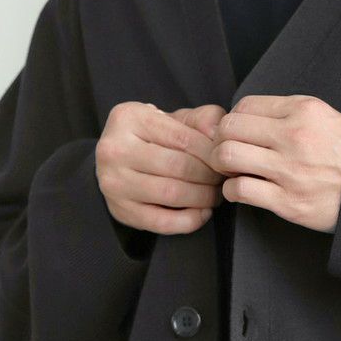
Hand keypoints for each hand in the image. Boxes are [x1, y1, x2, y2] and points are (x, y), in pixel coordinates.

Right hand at [95, 101, 227, 235]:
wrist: (121, 159)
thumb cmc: (157, 136)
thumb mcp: (178, 118)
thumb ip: (204, 119)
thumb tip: (218, 134)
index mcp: (130, 118)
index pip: (183, 138)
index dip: (212, 153)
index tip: (226, 160)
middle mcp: (114, 150)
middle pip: (178, 167)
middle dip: (210, 176)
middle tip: (224, 179)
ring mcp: (113, 183)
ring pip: (172, 194)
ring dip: (203, 197)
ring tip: (215, 194)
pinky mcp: (120, 211)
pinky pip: (162, 222)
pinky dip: (190, 220)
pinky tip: (202, 212)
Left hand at [207, 95, 340, 233]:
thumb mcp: (325, 117)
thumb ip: (288, 112)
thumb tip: (248, 117)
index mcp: (303, 110)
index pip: (245, 106)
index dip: (233, 119)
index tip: (235, 132)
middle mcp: (294, 137)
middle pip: (230, 128)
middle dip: (219, 140)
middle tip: (225, 150)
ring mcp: (290, 170)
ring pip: (228, 157)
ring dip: (221, 165)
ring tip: (230, 170)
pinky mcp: (288, 201)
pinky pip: (240, 190)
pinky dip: (232, 190)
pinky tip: (240, 189)